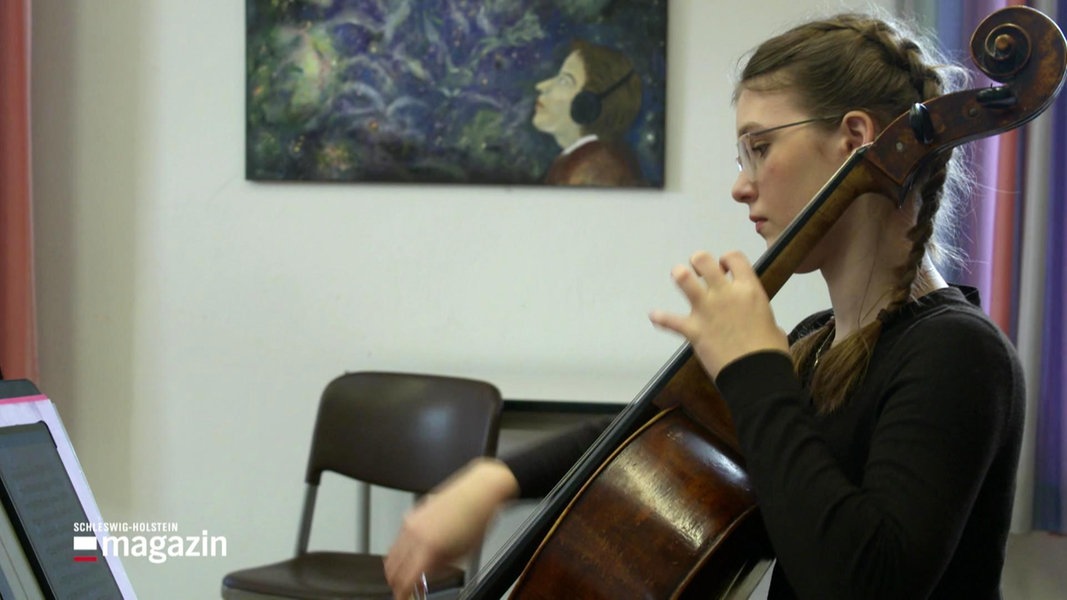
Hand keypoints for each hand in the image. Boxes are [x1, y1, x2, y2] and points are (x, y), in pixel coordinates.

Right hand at [384, 458, 518, 599]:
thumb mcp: (462, 552)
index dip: (402, 593)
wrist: (479, 491)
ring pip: (391, 554)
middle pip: (392, 568)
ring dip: (395, 568)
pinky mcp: (411, 514)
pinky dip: (399, 552)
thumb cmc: (477, 518)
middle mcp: (415, 534)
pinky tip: (410, 556)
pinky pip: (397, 539)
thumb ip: (438, 567)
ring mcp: (410, 522)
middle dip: (396, 583)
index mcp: (429, 547)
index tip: (403, 598)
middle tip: (405, 590)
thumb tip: (424, 576)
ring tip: (406, 575)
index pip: (405, 579)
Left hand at [649, 251, 787, 378]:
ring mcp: (707, 310)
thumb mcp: (771, 323)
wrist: (757, 375)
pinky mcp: (693, 329)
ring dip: (679, 276)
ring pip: (684, 278)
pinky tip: (654, 316)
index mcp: (749, 289)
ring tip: (679, 278)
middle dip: (698, 262)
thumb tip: (756, 319)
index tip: (725, 268)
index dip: (727, 259)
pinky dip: (660, 318)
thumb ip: (757, 313)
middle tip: (699, 272)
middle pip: (703, 260)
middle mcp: (725, 293)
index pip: (734, 257)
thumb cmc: (770, 351)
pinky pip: (669, 320)